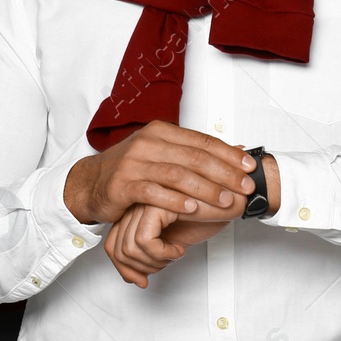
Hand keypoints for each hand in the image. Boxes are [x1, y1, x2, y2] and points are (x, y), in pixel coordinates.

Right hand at [64, 120, 257, 226]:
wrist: (91, 183)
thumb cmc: (131, 170)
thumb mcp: (161, 154)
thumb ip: (192, 153)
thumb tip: (234, 151)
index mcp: (161, 131)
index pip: (201, 141)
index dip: (228, 154)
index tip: (249, 167)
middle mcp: (148, 143)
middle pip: (194, 157)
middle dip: (224, 173)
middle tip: (244, 186)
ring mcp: (134, 163)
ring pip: (177, 175)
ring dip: (205, 189)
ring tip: (225, 201)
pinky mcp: (123, 184)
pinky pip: (154, 193)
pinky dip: (175, 201)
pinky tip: (192, 209)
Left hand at [104, 204, 234, 287]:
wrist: (230, 199)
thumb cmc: (206, 216)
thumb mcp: (170, 240)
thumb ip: (147, 253)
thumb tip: (132, 279)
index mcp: (135, 209)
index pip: (112, 245)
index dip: (125, 268)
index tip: (142, 279)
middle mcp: (135, 204)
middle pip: (117, 249)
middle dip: (141, 268)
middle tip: (165, 264)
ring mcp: (143, 203)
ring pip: (129, 248)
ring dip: (154, 262)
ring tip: (174, 254)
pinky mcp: (155, 204)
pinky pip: (144, 242)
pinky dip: (163, 254)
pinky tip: (180, 248)